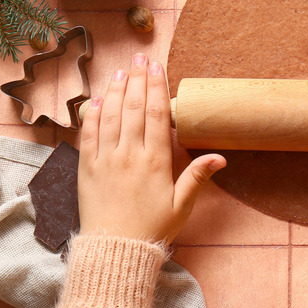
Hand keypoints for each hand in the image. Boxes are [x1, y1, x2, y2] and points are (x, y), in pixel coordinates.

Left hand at [78, 53, 225, 242]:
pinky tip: (96, 99)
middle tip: (140, 59)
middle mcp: (129, 155)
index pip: (156, 115)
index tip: (158, 68)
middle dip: (138, 80)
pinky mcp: (86, 167)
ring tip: (121, 70)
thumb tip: (220, 157)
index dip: (157, 88)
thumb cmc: (152, 227)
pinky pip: (88, 134)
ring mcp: (105, 159)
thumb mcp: (182, 205)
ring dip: (115, 90)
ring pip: (110, 115)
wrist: (115, 249)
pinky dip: (92, 114)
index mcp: (155, 161)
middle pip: (133, 108)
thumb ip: (197, 177)